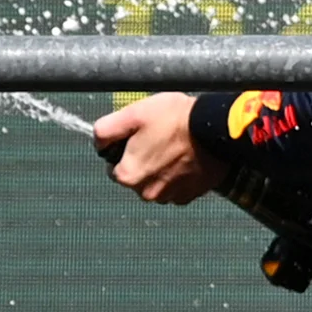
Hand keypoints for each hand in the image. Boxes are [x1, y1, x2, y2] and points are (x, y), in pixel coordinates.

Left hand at [94, 92, 226, 206]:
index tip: (139, 136)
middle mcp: (147, 193)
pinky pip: (178, 187)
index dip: (124, 150)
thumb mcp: (132, 114)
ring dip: (162, 169)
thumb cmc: (173, 118)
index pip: (114, 167)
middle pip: (137, 177)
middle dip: (144, 160)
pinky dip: (180, 175)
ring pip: (157, 183)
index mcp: (128, 176)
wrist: (215, 128)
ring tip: (175, 146)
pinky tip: (188, 157)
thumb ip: (105, 130)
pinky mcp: (191, 195)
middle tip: (159, 138)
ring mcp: (172, 197)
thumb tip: (97, 142)